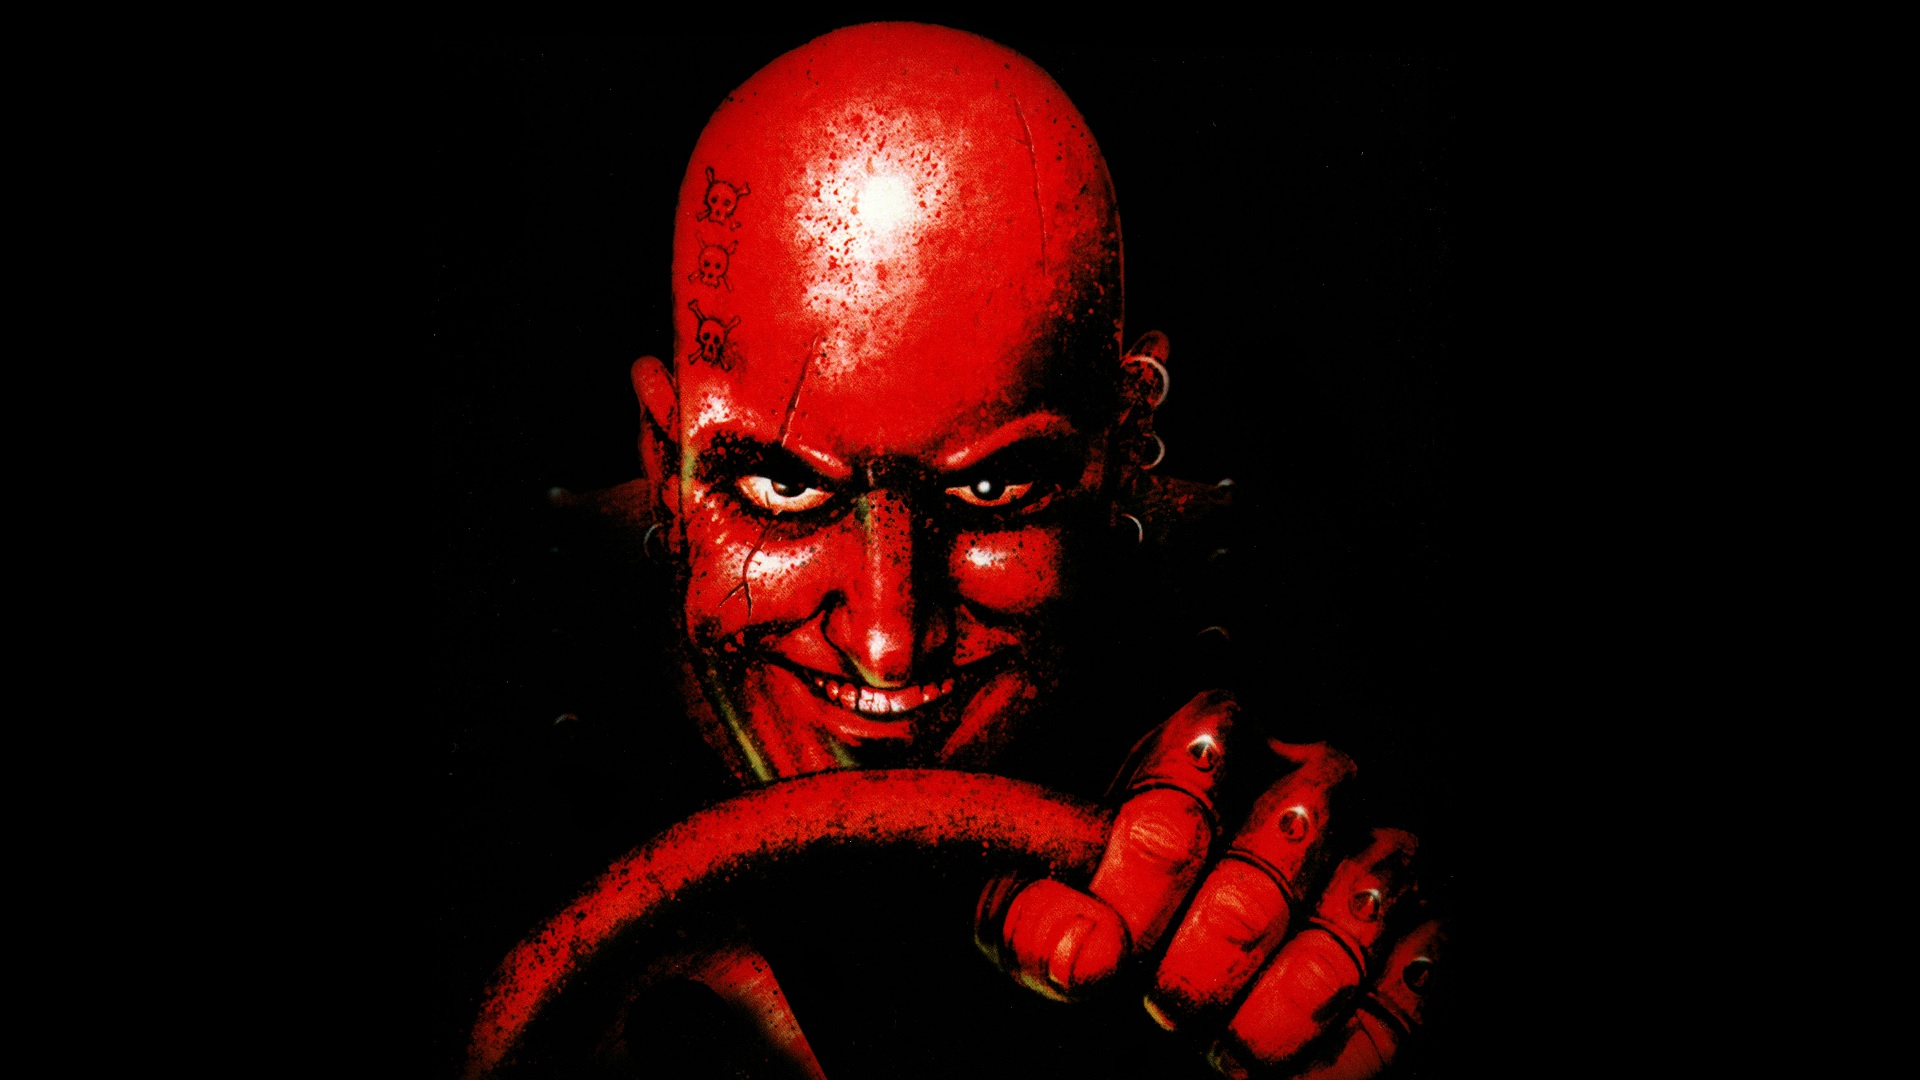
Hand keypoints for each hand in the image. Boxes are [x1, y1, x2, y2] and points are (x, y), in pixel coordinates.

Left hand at [975, 691, 1443, 1077]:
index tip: (1112, 951)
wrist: (1170, 953)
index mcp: (1203, 740)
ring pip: (1354, 918)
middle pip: (1274, 856)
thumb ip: (1034, 918)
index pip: (1184, 795)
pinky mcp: (1424, 929)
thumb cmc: (1101, 906)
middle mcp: (1305, 780)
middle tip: (1170, 1005)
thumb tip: (1087, 957)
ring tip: (1225, 1044)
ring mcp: (1375, 852)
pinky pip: (1411, 990)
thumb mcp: (1038, 902)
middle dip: (1211, 955)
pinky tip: (1289, 1067)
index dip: (1144, 884)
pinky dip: (1349, 1048)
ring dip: (1280, 1007)